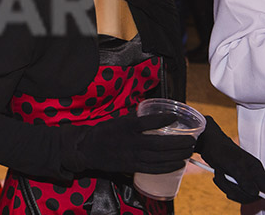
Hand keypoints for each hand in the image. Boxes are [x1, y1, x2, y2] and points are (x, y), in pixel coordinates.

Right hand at [65, 112, 195, 174]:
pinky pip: (154, 168)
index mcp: (126, 126)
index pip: (147, 121)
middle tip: (191, 140)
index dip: (162, 119)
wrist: (88, 148)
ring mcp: (132, 156)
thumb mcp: (118, 120)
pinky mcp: (133, 166)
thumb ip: (135, 118)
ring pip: (160, 157)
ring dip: (177, 155)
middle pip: (159, 143)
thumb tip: (153, 112)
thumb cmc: (105, 132)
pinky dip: (169, 166)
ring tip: (189, 151)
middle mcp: (131, 141)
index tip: (174, 116)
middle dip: (178, 142)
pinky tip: (179, 164)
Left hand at [197, 117, 264, 202]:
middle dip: (235, 190)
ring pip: (240, 194)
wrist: (207, 145)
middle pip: (251, 195)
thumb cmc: (220, 149)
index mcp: (256, 170)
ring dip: (226, 186)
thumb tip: (254, 192)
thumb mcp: (232, 164)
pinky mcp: (234, 181)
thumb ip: (244, 179)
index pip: (263, 189)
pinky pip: (232, 192)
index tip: (243, 193)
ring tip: (219, 174)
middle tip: (224, 178)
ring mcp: (243, 179)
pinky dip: (223, 186)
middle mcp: (252, 176)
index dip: (256, 195)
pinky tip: (218, 177)